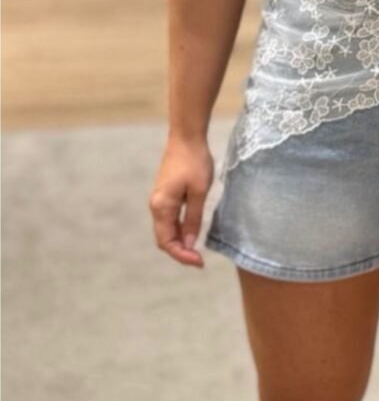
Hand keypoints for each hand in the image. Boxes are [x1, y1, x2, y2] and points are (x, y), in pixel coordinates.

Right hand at [149, 137, 213, 267]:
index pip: (166, 242)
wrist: (186, 138)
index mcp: (161, 207)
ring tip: (197, 251)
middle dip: (180, 252)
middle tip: (200, 260)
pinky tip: (192, 233)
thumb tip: (188, 245)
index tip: (199, 262)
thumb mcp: (198, 193)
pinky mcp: (165, 195)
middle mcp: (156, 206)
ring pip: (166, 230)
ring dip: (179, 243)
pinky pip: (169, 220)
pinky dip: (179, 231)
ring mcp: (159, 200)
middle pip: (164, 238)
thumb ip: (192, 219)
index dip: (181, 256)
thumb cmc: (195, 163)